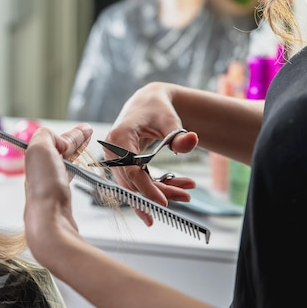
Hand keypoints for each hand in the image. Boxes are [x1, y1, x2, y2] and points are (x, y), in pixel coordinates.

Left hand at [23, 124, 92, 264]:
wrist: (50, 222)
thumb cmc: (44, 189)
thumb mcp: (39, 148)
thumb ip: (45, 135)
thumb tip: (58, 138)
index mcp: (34, 159)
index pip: (52, 140)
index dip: (69, 134)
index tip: (85, 129)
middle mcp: (40, 173)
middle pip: (58, 151)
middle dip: (73, 142)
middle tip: (87, 134)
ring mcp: (50, 188)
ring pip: (63, 165)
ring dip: (75, 155)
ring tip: (85, 147)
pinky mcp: (61, 201)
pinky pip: (68, 180)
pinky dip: (76, 172)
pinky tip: (79, 171)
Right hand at [106, 83, 198, 224]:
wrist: (147, 104)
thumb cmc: (156, 110)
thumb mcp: (170, 120)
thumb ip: (179, 135)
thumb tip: (193, 140)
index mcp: (119, 138)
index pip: (131, 171)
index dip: (147, 189)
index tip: (164, 203)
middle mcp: (112, 152)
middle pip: (134, 182)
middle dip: (160, 192)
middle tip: (187, 195)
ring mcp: (115, 161)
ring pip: (136, 186)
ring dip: (160, 191)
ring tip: (186, 191)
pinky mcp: (121, 166)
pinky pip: (137, 182)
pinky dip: (156, 187)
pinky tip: (176, 189)